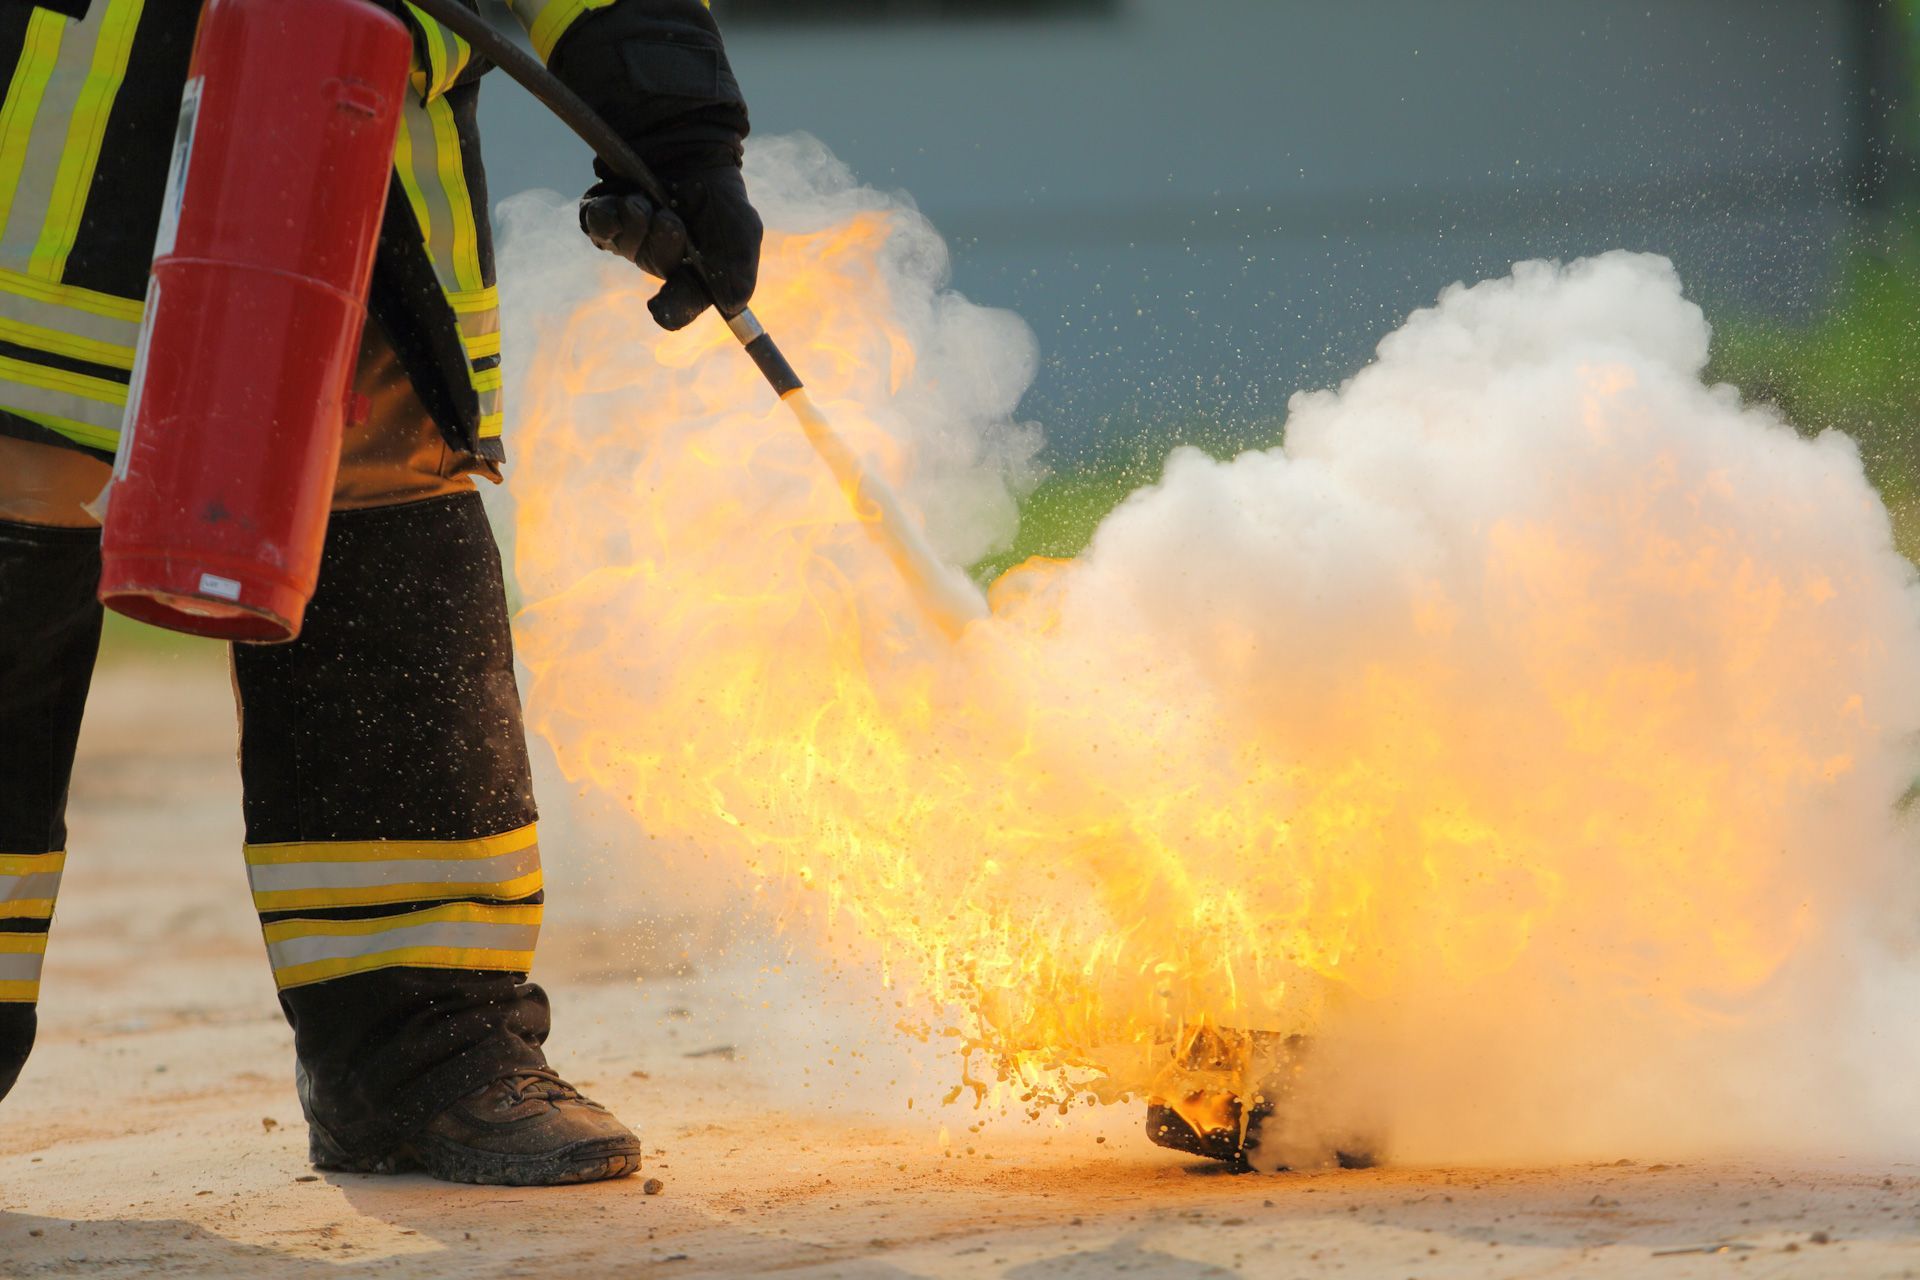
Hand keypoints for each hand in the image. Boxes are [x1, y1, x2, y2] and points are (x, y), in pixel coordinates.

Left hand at [580, 164, 761, 330]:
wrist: (691, 147)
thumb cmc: (719, 195)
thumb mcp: (742, 230)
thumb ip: (739, 267)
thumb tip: (732, 305)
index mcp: (691, 276)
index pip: (679, 306)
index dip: (670, 310)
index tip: (660, 309)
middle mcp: (658, 261)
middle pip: (652, 265)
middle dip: (663, 242)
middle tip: (672, 220)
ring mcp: (630, 240)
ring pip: (623, 244)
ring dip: (637, 221)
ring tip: (647, 200)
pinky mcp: (606, 216)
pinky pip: (596, 224)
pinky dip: (606, 213)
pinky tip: (621, 198)